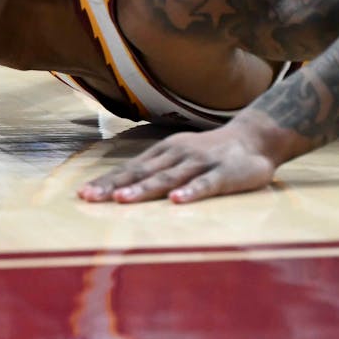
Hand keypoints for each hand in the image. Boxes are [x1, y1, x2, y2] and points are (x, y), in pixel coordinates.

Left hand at [77, 125, 278, 203]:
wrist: (256, 136)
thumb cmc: (209, 153)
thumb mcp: (179, 156)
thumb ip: (156, 170)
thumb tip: (121, 187)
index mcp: (163, 152)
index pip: (130, 168)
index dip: (107, 181)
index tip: (82, 193)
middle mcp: (177, 155)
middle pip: (140, 172)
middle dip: (114, 186)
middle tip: (90, 198)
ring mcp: (200, 163)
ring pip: (168, 177)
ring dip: (144, 189)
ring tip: (123, 200)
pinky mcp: (224, 173)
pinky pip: (205, 184)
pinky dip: (190, 192)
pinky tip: (176, 201)